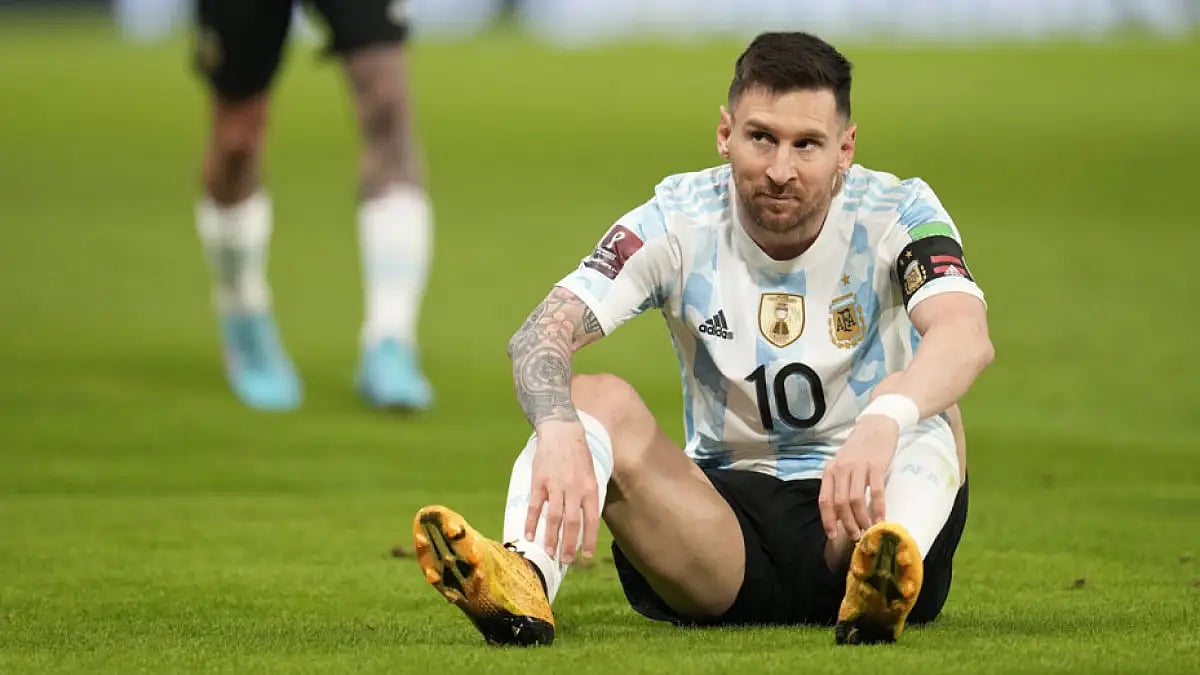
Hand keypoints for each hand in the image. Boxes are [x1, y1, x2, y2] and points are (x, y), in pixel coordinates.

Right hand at [524, 420, 599, 564]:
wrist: (561, 431)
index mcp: (590, 488)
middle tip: (565, 560)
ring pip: (553, 518)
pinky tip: (529, 535)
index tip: (586, 556)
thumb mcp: (592, 474)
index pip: (591, 520)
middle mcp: (574, 489)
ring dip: (551, 538)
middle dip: (569, 545)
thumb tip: (587, 522)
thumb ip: (590, 496)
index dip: (589, 540)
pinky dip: (531, 522)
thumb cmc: (579, 454)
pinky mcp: (539, 482)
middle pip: (571, 523)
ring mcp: (555, 486)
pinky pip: (535, 506)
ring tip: (549, 553)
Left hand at [818, 416, 899, 540]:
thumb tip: (840, 512)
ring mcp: (859, 467)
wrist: (876, 424)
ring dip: (861, 519)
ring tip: (868, 530)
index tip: (833, 535)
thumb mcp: (842, 463)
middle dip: (847, 524)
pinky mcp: (876, 465)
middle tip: (856, 536)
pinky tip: (881, 519)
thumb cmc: (859, 448)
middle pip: (840, 503)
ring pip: (855, 500)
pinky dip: (878, 508)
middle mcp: (841, 469)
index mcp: (830, 470)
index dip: (828, 520)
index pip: (824, 500)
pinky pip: (875, 491)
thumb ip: (838, 483)